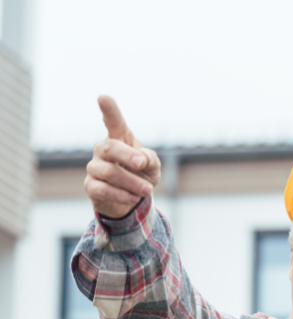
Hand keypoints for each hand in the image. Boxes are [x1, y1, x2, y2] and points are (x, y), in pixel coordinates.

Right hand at [84, 96, 160, 218]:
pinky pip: (103, 190)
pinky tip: (133, 198)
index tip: (103, 97)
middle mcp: (103, 150)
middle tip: (141, 164)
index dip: (109, 110)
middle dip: (127, 155)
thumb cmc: (141, 175)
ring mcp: (95, 168)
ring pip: (109, 172)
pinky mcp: (91, 186)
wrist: (131, 199)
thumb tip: (141, 158)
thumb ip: (150, 159)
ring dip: (132, 182)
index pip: (113, 122)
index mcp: (119, 139)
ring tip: (148, 190)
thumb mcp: (152, 167)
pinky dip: (121, 195)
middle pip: (110, 147)